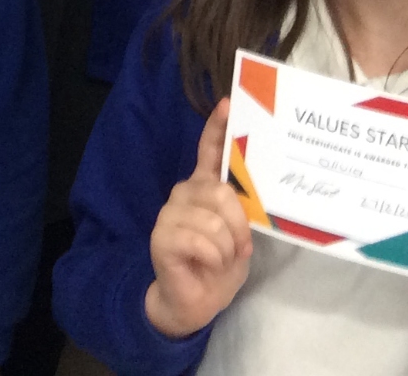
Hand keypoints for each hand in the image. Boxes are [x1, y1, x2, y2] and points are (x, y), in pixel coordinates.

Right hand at [143, 99, 250, 338]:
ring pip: (215, 221)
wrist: (195, 302)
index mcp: (204, 189)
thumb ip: (240, 210)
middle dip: (239, 227)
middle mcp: (185, 193)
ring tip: (218, 260)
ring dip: (227, 249)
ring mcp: (170, 212)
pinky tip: (204, 266)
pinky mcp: (162, 235)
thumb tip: (246, 190)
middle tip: (238, 248)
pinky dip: (213, 259)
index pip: (209, 151)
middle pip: (221, 192)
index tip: (228, 104)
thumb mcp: (239, 236)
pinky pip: (201, 240)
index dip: (218, 128)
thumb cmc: (220, 267)